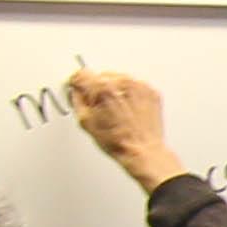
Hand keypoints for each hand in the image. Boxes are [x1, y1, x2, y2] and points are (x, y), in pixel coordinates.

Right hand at [66, 66, 188, 191]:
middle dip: (97, 89)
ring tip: (117, 112)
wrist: (143, 151)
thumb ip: (77, 100)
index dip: (77, 83)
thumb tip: (76, 90)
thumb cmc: (117, 142)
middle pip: (100, 76)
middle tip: (101, 108)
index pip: (81, 74)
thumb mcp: (86, 122)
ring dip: (114, 91)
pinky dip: (129, 95)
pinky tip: (129, 111)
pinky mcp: (150, 91)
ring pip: (117, 80)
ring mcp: (138, 86)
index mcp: (102, 89)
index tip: (77, 87)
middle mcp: (121, 83)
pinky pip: (133, 87)